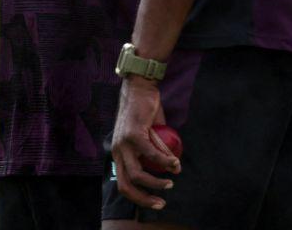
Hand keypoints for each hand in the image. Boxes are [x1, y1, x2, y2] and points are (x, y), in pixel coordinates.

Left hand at [110, 76, 180, 209]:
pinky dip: (164, 161)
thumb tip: (171, 169)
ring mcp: (124, 143)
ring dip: (156, 182)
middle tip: (162, 202)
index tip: (156, 202)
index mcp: (119, 154)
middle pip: (127, 184)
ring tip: (171, 181)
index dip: (139, 197)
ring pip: (138, 173)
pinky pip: (151, 153)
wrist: (139, 88)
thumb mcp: (150, 136)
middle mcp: (117, 151)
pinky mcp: (133, 134)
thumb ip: (156, 152)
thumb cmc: (145, 112)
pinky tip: (174, 163)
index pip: (124, 184)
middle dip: (145, 198)